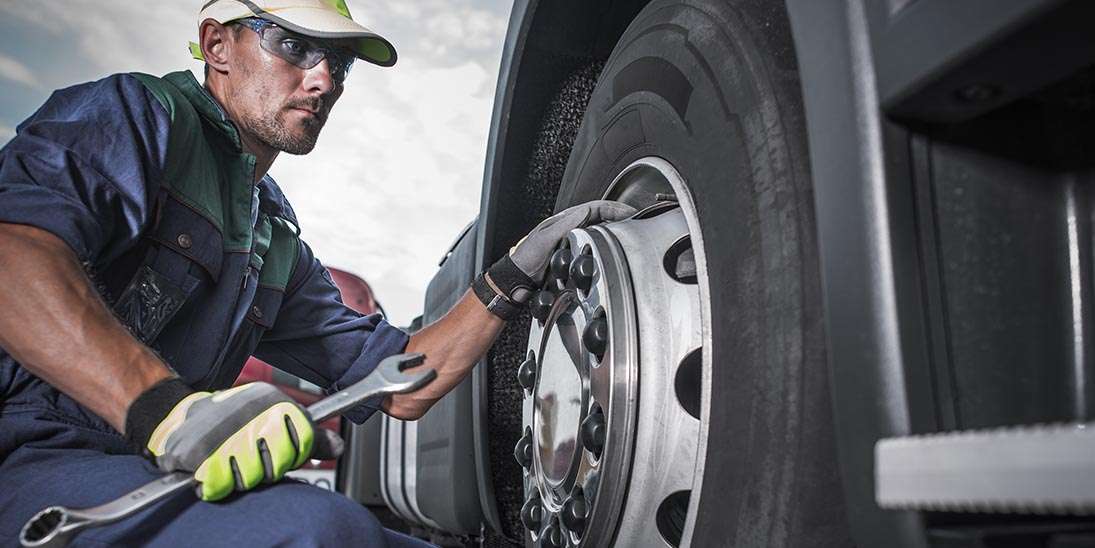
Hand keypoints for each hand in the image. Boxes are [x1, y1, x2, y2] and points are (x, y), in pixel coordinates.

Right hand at [145, 382, 336, 500]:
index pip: (305, 440)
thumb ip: (309, 436)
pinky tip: (213, 468)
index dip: (293, 454)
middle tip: (250, 456)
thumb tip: (338, 447)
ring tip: (229, 459)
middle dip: (266, 468)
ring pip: (251, 478)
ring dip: (239, 476)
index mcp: (274, 402)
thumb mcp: (276, 418)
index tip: (280, 450)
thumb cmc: (234, 421)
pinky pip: (219, 485)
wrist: (183, 416)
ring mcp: (224, 432)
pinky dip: (215, 484)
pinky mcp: (197, 453)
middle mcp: (251, 414)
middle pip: (279, 464)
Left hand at [509, 200, 636, 291]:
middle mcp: (569, 230)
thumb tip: (585, 211)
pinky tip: (614, 252)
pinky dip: (607, 247)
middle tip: (635, 220)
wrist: (516, 281)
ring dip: (615, 230)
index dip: (613, 208)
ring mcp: (572, 243)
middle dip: (619, 217)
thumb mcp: (545, 238)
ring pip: (599, 233)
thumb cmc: (525, 259)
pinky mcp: (573, 258)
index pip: (594, 208)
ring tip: (630, 232)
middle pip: (600, 218)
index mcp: (563, 221)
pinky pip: (594, 249)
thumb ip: (565, 225)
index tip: (628, 212)